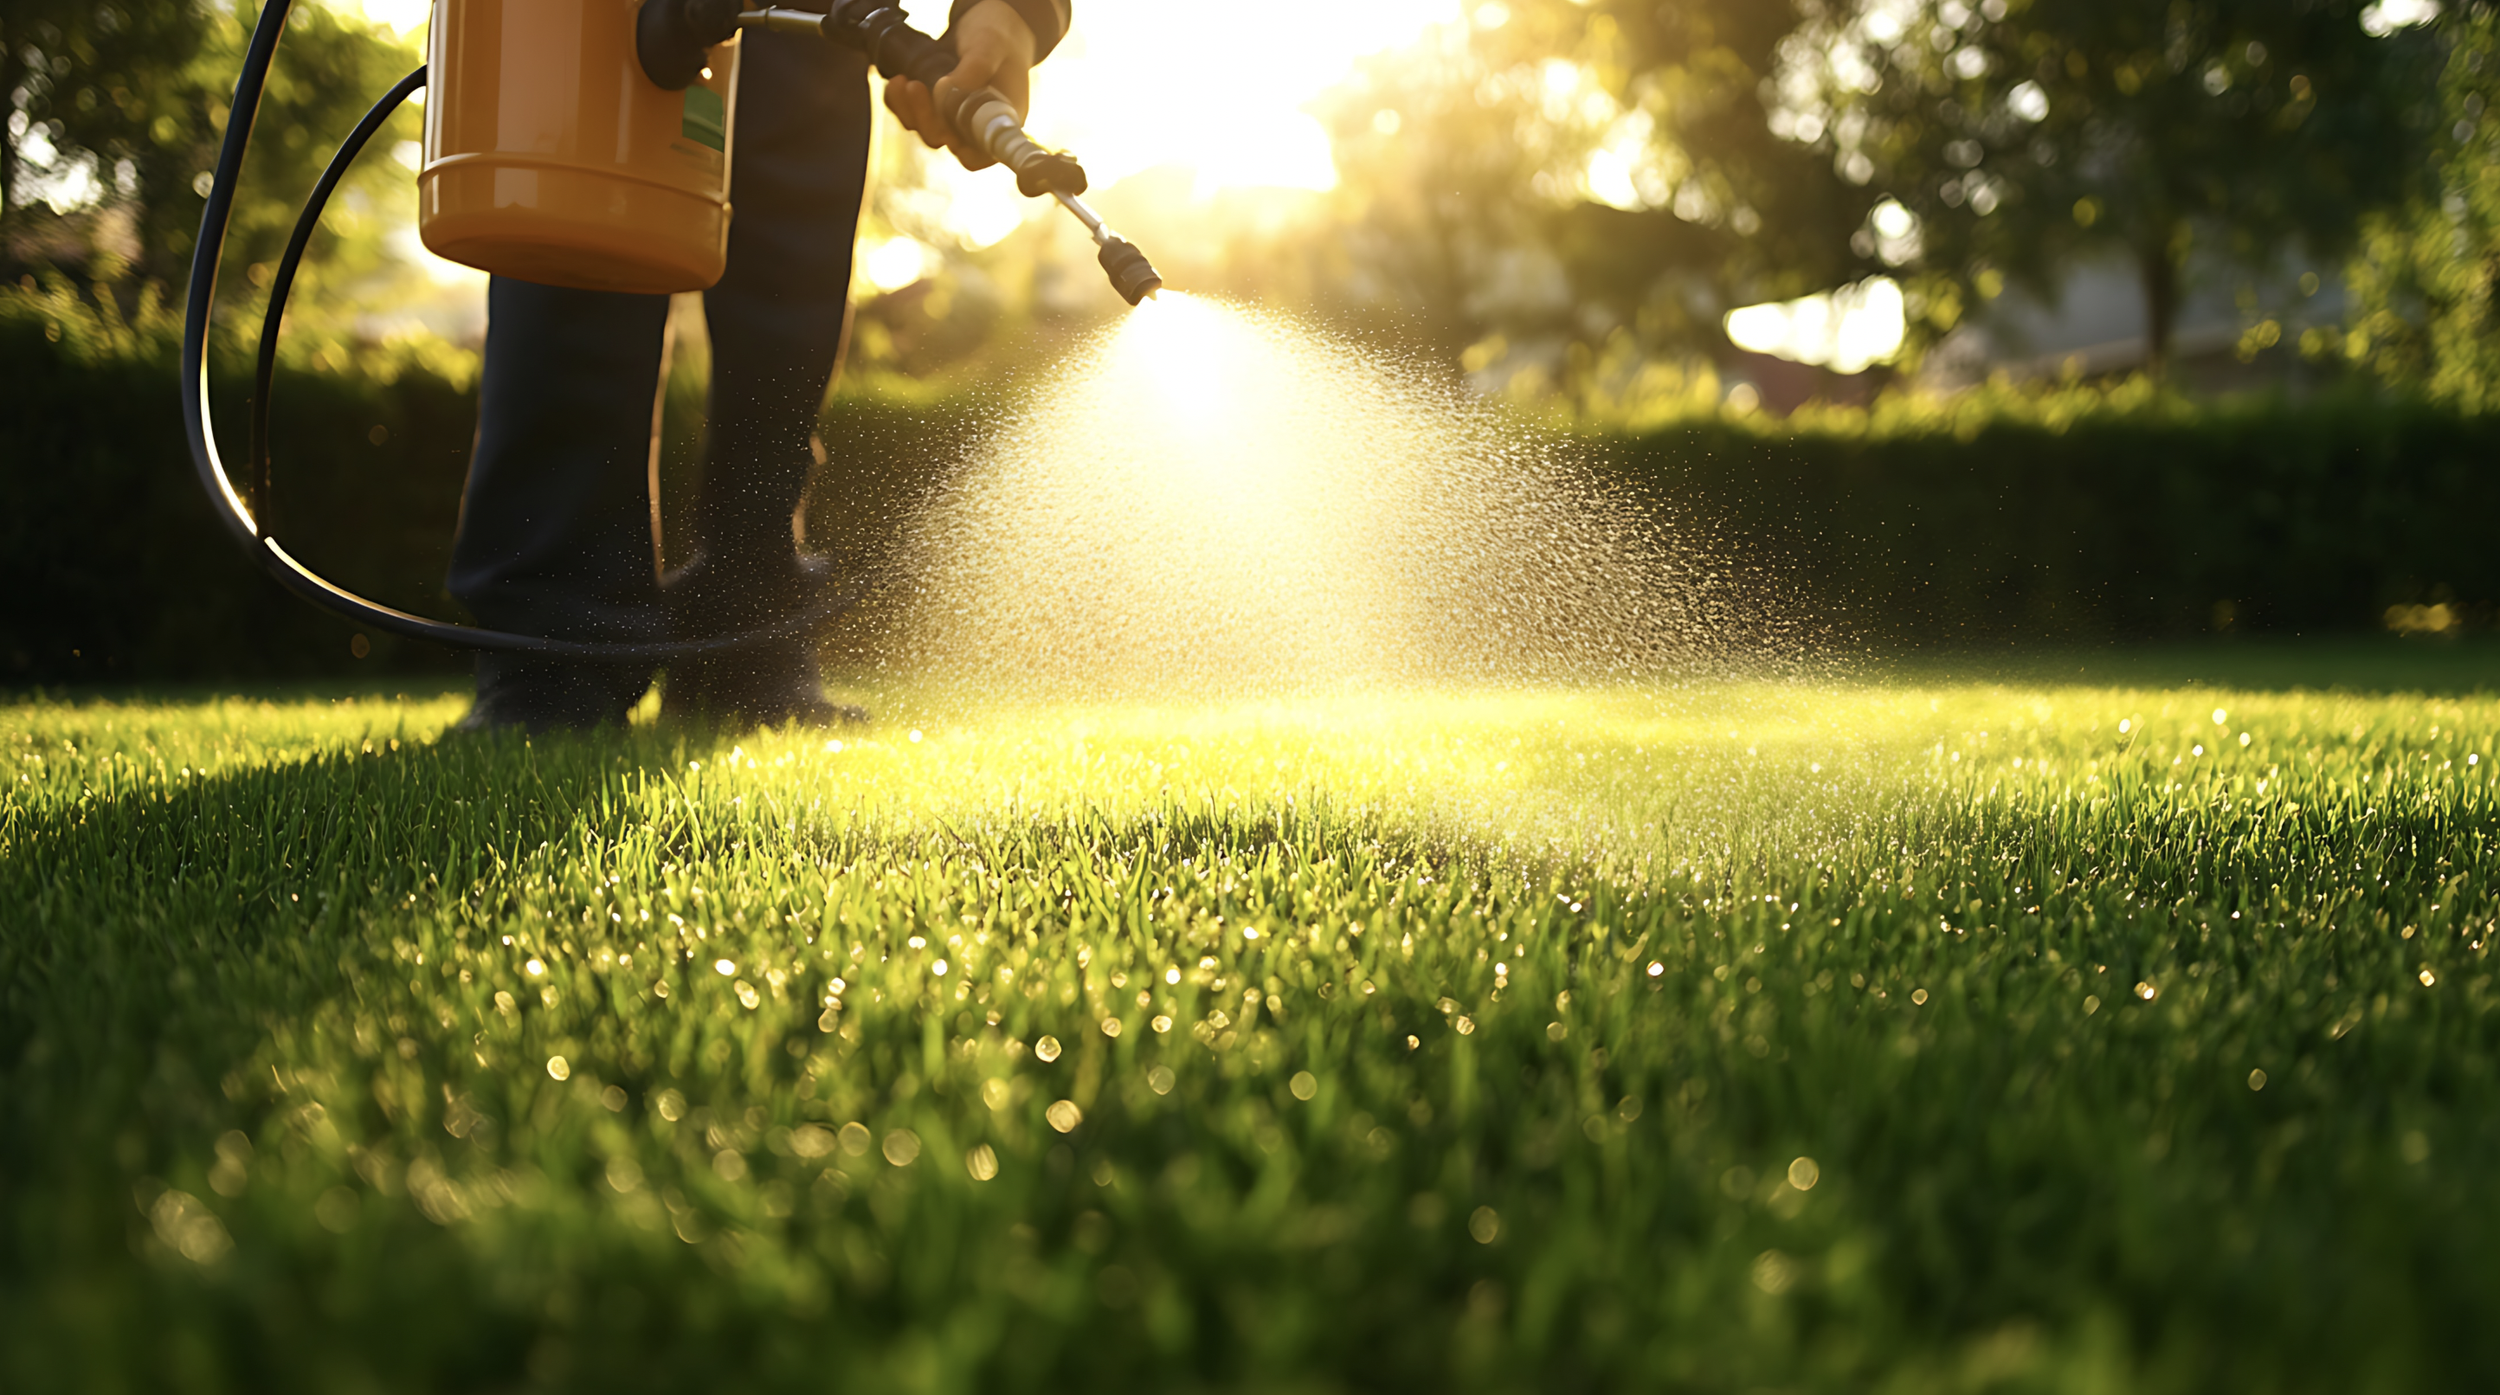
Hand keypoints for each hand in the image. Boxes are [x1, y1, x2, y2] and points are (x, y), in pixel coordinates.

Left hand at [881, 1, 1034, 170]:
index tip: (951, 136)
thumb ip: (976, 67)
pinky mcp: (933, 106)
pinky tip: (897, 82)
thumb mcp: (992, 44)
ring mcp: (953, 117)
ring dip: (909, 110)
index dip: (967, 152)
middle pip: (947, 141)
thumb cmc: (1000, 36)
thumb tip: (945, 91)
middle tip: (916, 87)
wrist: (986, 23)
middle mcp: (977, 125)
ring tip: (903, 82)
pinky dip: (899, 103)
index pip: (985, 153)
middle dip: (926, 119)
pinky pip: (911, 115)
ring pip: (925, 130)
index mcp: (1003, 119)